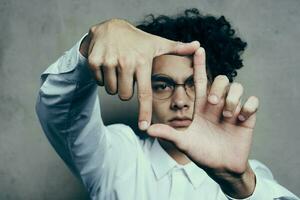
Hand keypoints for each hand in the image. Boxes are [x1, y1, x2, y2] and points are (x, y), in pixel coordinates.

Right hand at [80, 19, 199, 129]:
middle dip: (126, 90)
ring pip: (112, 90)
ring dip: (115, 84)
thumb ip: (178, 48)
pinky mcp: (94, 61)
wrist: (109, 26)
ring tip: (119, 68)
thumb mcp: (157, 43)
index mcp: (143, 62)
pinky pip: (100, 82)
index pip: (144, 93)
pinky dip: (104, 77)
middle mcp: (126, 62)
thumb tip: (199, 46)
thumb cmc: (137, 39)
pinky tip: (108, 64)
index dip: (144, 112)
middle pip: (124, 96)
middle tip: (128, 75)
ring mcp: (108, 61)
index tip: (144, 127)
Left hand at [147, 48, 257, 197]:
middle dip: (218, 88)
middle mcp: (217, 103)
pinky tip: (241, 118)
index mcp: (201, 105)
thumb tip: (147, 129)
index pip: (200, 80)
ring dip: (233, 98)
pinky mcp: (247, 117)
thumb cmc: (201, 153)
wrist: (221, 167)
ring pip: (237, 86)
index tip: (198, 48)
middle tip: (214, 104)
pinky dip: (249, 106)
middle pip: (221, 79)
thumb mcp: (183, 143)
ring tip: (228, 115)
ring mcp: (232, 109)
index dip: (199, 64)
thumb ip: (168, 134)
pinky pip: (253, 101)